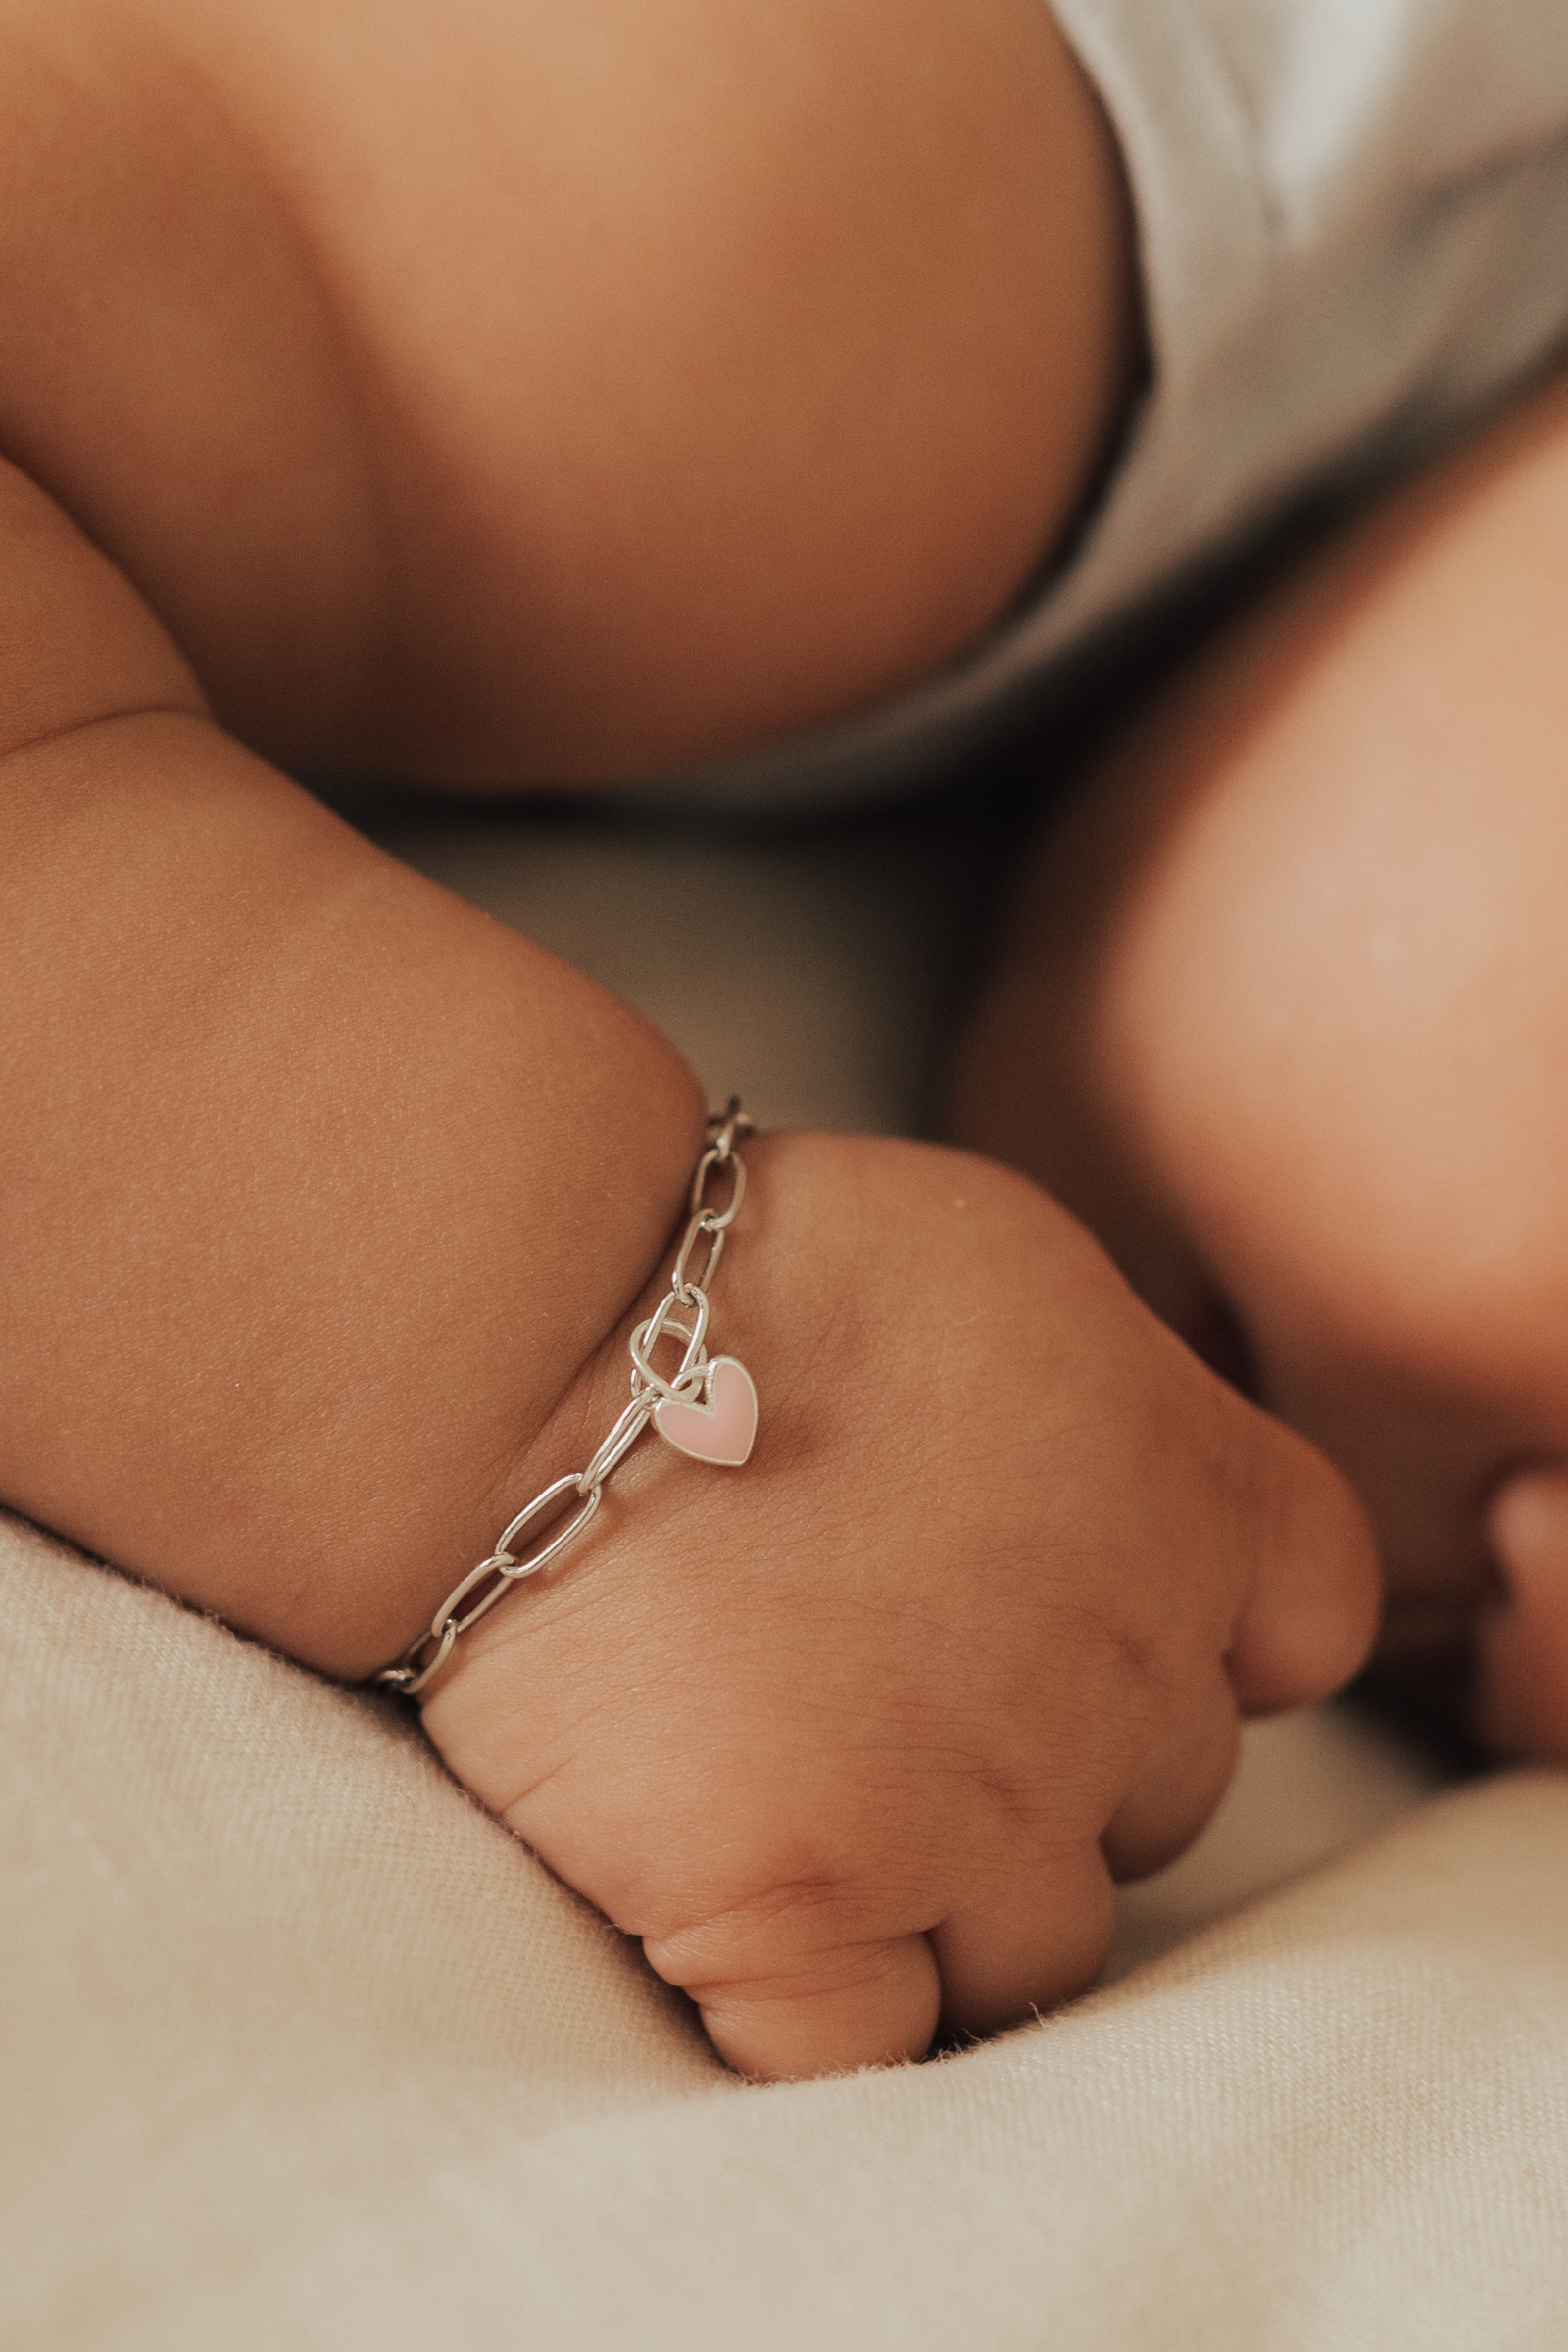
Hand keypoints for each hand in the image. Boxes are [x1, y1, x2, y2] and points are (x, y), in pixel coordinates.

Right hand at [422, 1133, 1375, 2079]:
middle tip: (875, 1669)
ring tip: (780, 1763)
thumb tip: (1126, 1509)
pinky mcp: (814, 1912)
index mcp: (1184, 1486)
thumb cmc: (736, 1277)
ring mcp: (980, 1809)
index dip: (1200, 1638)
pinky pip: (867, 2046)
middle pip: (1161, 1798)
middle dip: (1044, 1757)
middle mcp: (1124, 1665)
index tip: (1084, 1616)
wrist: (525, 1348)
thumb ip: (1116, 1413)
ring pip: (1035, 1943)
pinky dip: (806, 1998)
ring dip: (934, 1889)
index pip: (1303, 1627)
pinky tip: (722, 1884)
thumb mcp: (1003, 1271)